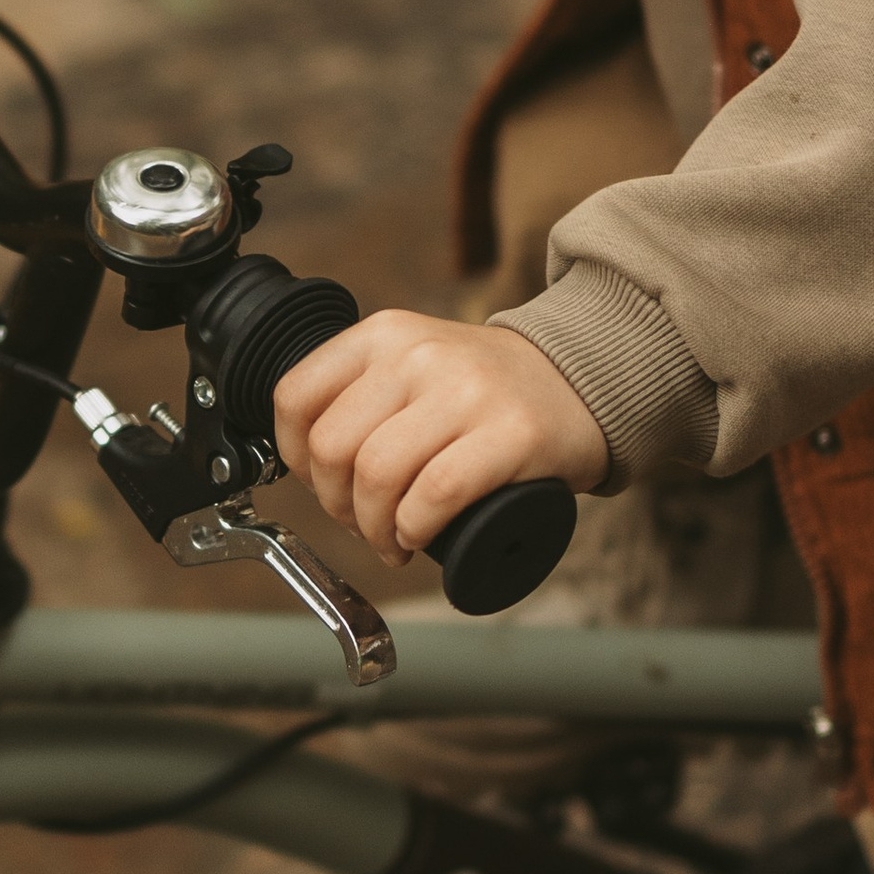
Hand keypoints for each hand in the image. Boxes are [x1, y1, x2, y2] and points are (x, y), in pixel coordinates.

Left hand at [272, 310, 608, 565]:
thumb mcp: (412, 362)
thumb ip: (359, 392)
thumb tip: (305, 461)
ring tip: (393, 538)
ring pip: (377, 475)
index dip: (295, 458)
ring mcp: (467, 391)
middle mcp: (418, 354)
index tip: (319, 484)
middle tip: (362, 523)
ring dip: (374, 527)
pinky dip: (414, 529)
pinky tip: (419, 536)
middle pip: (332, 448)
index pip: (295, 397)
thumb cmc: (485, 389)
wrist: (579, 379)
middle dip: (336, 505)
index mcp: (384, 335)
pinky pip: (435, 495)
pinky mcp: (511, 433)